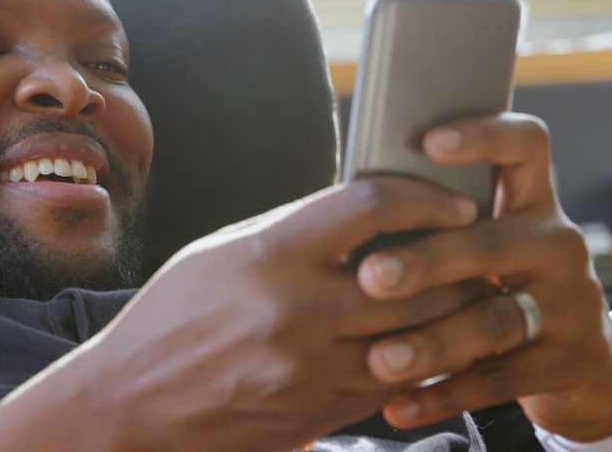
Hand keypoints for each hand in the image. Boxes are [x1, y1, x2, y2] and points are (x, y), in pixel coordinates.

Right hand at [78, 177, 495, 450]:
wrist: (130, 406)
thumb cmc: (171, 317)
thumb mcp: (222, 252)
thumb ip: (294, 232)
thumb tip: (365, 211)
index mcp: (270, 255)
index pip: (371, 206)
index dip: (426, 197)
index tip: (453, 203)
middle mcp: (297, 311)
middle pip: (416, 277)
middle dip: (461, 260)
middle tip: (481, 250)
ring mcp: (313, 370)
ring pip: (420, 338)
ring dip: (457, 314)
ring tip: (470, 294)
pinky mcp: (321, 414)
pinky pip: (396, 384)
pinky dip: (423, 360)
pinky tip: (431, 343)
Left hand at [354, 112, 611, 441]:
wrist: (576, 360)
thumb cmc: (498, 284)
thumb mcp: (485, 243)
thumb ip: (439, 223)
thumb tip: (347, 209)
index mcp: (533, 201)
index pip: (525, 145)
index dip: (483, 134)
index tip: (428, 142)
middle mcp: (556, 243)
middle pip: (492, 243)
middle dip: (429, 261)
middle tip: (372, 276)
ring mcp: (569, 303)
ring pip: (494, 319)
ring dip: (432, 340)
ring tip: (379, 359)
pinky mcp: (567, 361)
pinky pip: (499, 380)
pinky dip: (444, 394)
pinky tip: (399, 405)